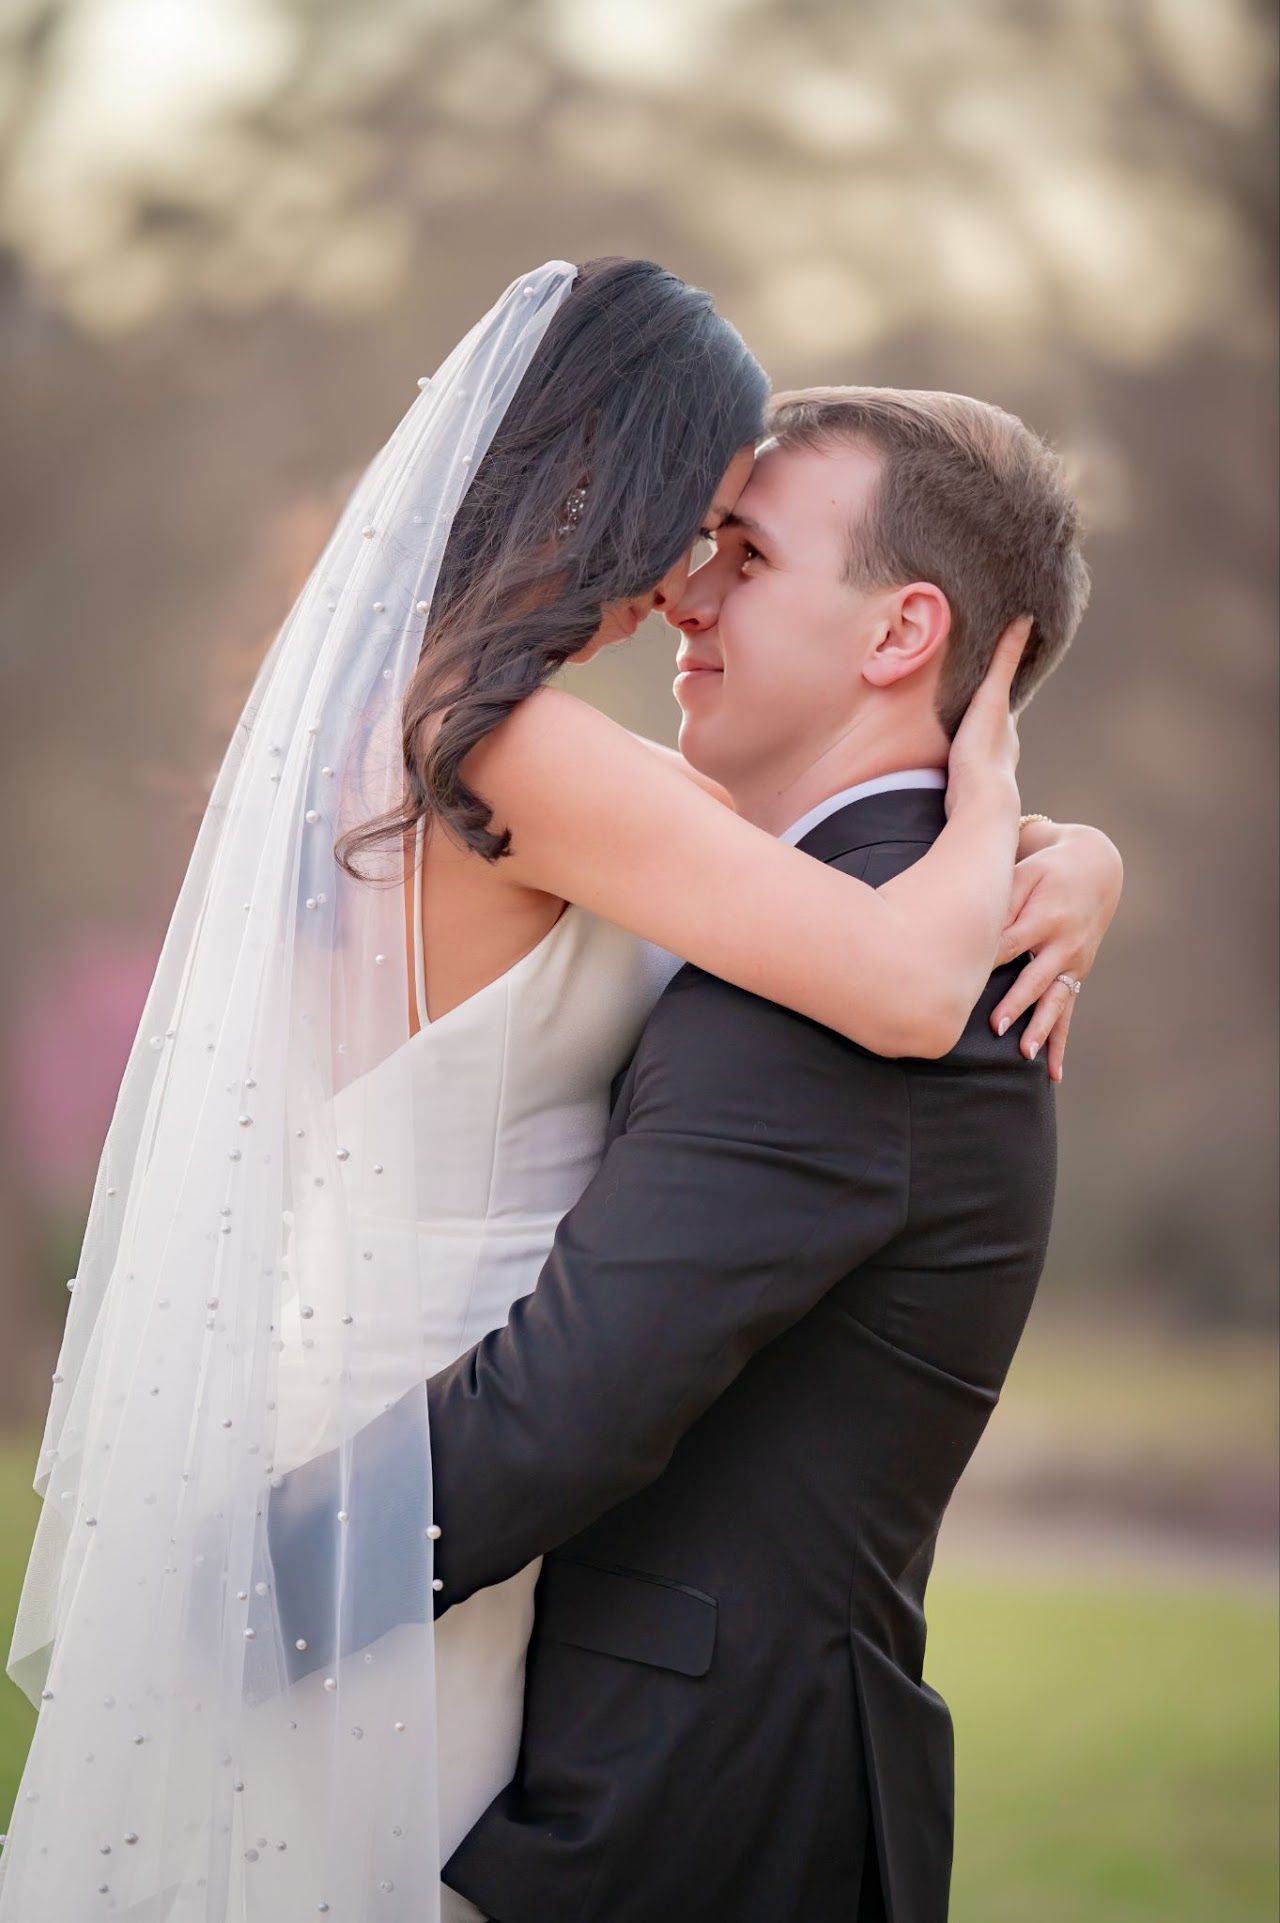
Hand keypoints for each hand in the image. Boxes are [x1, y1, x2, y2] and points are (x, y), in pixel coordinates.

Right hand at [945, 616, 1030, 821]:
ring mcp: (985, 770)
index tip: (998, 667)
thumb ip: (1005, 661)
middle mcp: (1002, 748)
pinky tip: (947, 757)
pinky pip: (963, 764)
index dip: (1003, 682)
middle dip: (986, 709)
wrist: (976, 803)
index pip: (1008, 697)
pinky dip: (959, 754)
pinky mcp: (966, 787)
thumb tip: (1025, 620)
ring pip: (980, 744)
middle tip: (972, 692)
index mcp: (1008, 725)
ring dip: (971, 733)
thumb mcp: (993, 696)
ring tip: (955, 722)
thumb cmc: (984, 750)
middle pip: (995, 722)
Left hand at [990, 824, 1123, 1079]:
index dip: (986, 960)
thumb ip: (1002, 900)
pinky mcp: (1075, 976)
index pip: (1011, 944)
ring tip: (1025, 1053)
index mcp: (1046, 917)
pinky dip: (1059, 1044)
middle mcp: (1063, 945)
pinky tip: (1053, 1073)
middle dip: (1016, 1004)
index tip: (961, 978)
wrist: (1095, 869)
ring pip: (1055, 1003)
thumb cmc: (1046, 871)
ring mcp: (1073, 964)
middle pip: (1035, 979)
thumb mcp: (1025, 874)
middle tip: (995, 1026)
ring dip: (1041, 1029)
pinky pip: (1066, 1013)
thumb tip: (973, 928)